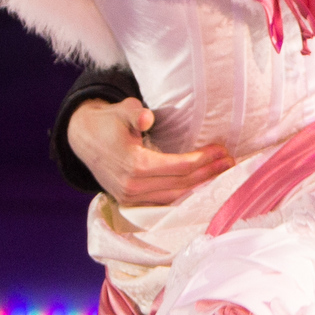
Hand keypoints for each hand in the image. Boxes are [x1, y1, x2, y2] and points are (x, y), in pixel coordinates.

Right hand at [68, 99, 231, 205]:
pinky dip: (184, 195)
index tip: (221, 150)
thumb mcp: (119, 111)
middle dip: (208, 173)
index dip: (203, 159)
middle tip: (230, 162)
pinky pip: (164, 201)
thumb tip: (145, 118)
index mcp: (134, 165)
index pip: (179, 166)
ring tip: (221, 173)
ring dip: (200, 186)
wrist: (84, 140)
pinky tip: (201, 186)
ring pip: (175, 196)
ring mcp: (132, 198)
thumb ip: (133, 112)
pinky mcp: (132, 202)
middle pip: (182, 183)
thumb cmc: (108, 123)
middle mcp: (134, 187)